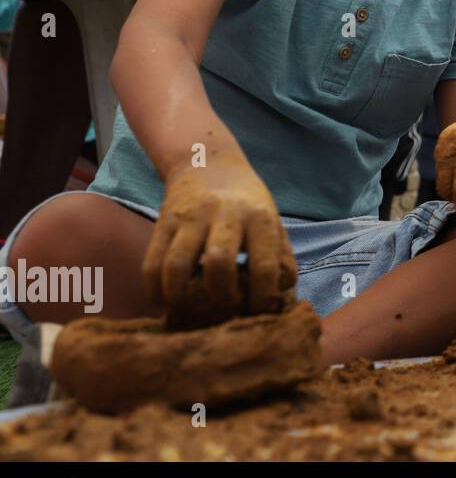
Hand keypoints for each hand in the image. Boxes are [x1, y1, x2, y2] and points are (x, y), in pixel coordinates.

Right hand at [143, 152, 296, 327]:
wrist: (207, 163)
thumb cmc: (248, 203)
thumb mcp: (273, 222)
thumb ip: (280, 258)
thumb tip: (279, 298)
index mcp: (259, 217)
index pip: (264, 265)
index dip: (262, 298)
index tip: (258, 314)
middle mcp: (225, 214)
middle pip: (218, 263)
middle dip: (221, 298)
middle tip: (223, 311)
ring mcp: (190, 218)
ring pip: (177, 266)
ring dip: (181, 298)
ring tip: (189, 312)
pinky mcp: (163, 223)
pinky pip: (152, 262)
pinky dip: (155, 289)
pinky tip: (164, 301)